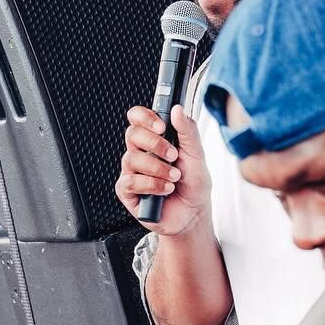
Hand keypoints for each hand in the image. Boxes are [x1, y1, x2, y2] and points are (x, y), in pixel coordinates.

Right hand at [116, 103, 211, 233]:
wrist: (194, 214)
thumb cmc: (194, 185)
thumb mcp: (197, 155)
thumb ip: (188, 131)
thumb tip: (177, 109)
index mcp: (155, 139)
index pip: (138, 118)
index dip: (145, 117)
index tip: (162, 127)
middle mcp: (141, 153)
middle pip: (132, 134)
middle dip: (155, 144)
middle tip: (173, 156)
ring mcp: (132, 171)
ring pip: (132, 158)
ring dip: (158, 168)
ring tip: (174, 178)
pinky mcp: (127, 191)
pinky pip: (130, 181)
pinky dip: (151, 185)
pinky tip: (165, 190)